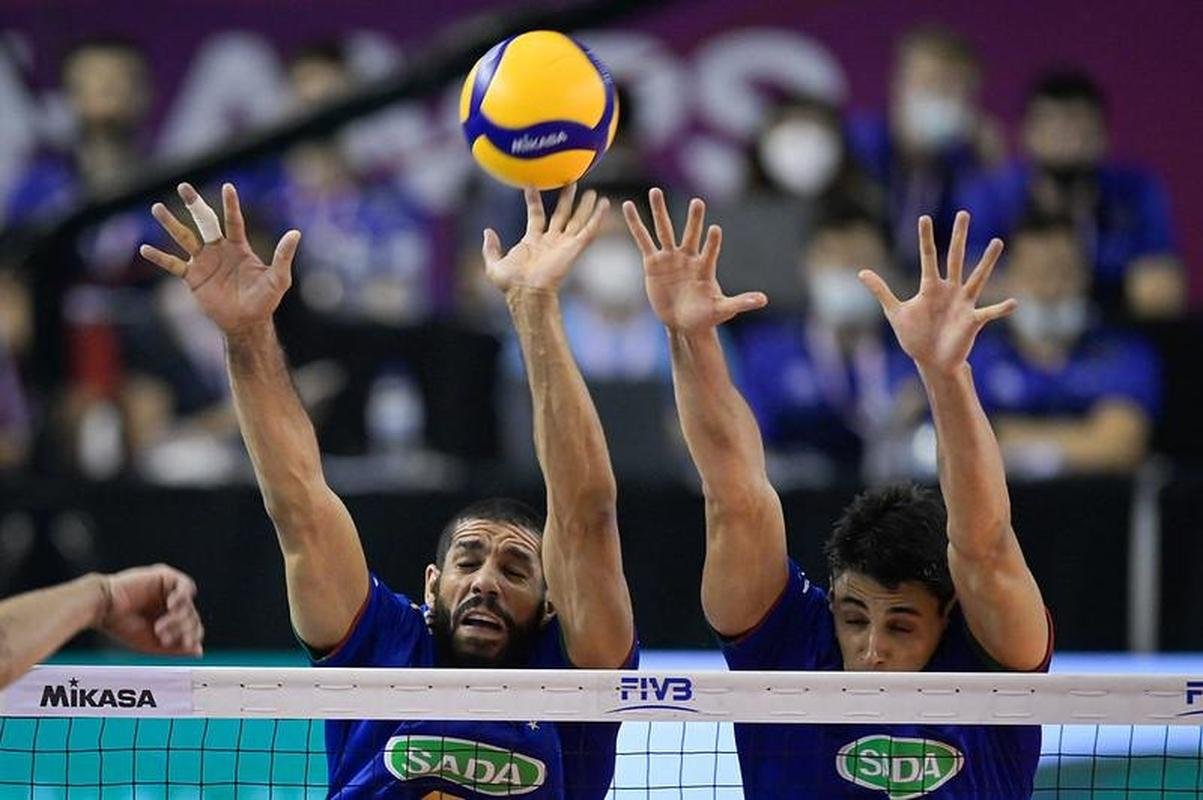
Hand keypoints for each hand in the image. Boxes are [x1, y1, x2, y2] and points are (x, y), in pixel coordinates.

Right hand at [97, 564, 203, 655]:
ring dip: (179, 617)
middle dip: (182, 629)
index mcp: (169, 620)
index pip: (192, 628)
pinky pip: (185, 585)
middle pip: (193, 617)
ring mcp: (169, 590)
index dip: (191, 637)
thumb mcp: (152, 643)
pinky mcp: (165, 576)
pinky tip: (170, 604)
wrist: (102, 608)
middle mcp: (170, 604)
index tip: (184, 645)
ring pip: (190, 604)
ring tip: (159, 626)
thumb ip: (176, 648)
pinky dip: (182, 596)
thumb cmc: (122, 627)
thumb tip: (199, 652)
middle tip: (162, 637)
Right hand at [140, 183, 300, 336]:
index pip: (233, 221)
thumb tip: (296, 233)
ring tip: (157, 208)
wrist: (247, 322)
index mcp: (238, 247)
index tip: (227, 186)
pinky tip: (144, 249)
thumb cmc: (265, 300)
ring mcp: (203, 262)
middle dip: (194, 205)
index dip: (231, 205)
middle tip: (183, 186)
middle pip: (204, 222)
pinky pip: (173, 265)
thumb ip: (283, 255)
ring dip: (170, 224)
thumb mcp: (278, 278)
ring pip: (184, 238)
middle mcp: (219, 250)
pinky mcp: (192, 277)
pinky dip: (159, 258)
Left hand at [482, 184, 608, 294]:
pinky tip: (605, 205)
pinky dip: (598, 218)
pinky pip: (589, 230)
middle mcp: (551, 241)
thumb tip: (488, 231)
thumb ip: (491, 248)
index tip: (531, 185)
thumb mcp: (494, 265)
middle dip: (566, 199)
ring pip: (577, 220)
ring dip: (585, 206)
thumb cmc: (511, 284)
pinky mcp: (574, 248)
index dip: (534, 201)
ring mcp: (564, 245)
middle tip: (571, 182)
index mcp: (533, 242)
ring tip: (593, 192)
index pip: (537, 215)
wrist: (527, 292)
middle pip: (562, 215)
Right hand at [622, 188, 765, 332]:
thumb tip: (763, 300)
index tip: (715, 229)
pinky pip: (643, 240)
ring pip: (664, 230)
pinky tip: (628, 206)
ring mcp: (670, 258)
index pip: (710, 251)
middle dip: (694, 220)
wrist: (683, 322)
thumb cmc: (705, 315)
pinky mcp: (653, 262)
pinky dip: (636, 224)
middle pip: (690, 235)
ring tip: (655, 191)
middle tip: (698, 202)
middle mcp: (688, 258)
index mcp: (704, 268)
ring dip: (659, 211)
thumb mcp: (722, 310)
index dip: (712, 242)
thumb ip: (740, 302)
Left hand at [859, 211, 1014, 374]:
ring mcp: (963, 303)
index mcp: (930, 287)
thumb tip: (862, 272)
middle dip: (958, 237)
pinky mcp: (973, 320)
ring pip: (977, 278)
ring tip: (997, 242)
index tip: (924, 218)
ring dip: (987, 262)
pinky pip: (990, 313)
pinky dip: (1001, 309)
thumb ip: (882, 291)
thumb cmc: (915, 336)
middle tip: (963, 214)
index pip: (928, 257)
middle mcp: (949, 290)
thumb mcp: (895, 312)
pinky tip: (1014, 302)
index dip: (925, 239)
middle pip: (955, 258)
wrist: (930, 360)